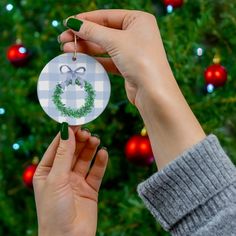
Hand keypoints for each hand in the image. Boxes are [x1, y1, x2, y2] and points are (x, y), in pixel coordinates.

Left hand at [33, 125, 107, 235]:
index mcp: (47, 171)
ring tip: (96, 140)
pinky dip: (100, 162)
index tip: (76, 121)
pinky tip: (103, 153)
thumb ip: (64, 154)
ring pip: (85, 159)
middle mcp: (62, 175)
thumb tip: (67, 131)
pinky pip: (96, 172)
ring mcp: (76, 181)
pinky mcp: (90, 189)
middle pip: (72, 151)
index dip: (66, 134)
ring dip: (90, 149)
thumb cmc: (54, 211)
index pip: (57, 147)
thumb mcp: (56, 178)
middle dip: (80, 140)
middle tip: (88, 131)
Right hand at [59, 10, 204, 169]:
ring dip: (86, 48)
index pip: (106, 16)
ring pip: (104, 47)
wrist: (153, 92)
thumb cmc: (140, 60)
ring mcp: (132, 51)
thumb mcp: (115, 41)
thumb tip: (73, 23)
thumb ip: (93, 31)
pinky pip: (108, 60)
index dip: (85, 20)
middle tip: (62, 40)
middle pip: (103, 31)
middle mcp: (136, 34)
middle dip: (83, 36)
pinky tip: (81, 60)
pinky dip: (95, 60)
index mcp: (138, 20)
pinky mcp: (127, 66)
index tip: (67, 24)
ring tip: (66, 50)